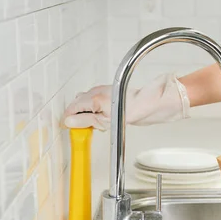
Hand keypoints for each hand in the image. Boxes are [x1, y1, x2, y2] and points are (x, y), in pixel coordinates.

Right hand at [63, 73, 189, 130]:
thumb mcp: (106, 121)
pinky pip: (95, 100)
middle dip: (77, 115)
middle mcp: (97, 91)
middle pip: (78, 103)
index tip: (69, 128)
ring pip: (86, 102)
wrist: (152, 104)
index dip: (69, 119)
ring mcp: (103, 91)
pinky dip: (95, 109)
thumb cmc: (135, 111)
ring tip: (95, 125)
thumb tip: (70, 122)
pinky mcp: (110, 93)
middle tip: (83, 128)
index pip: (72, 108)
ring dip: (87, 113)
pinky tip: (103, 118)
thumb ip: (87, 121)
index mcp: (94, 97)